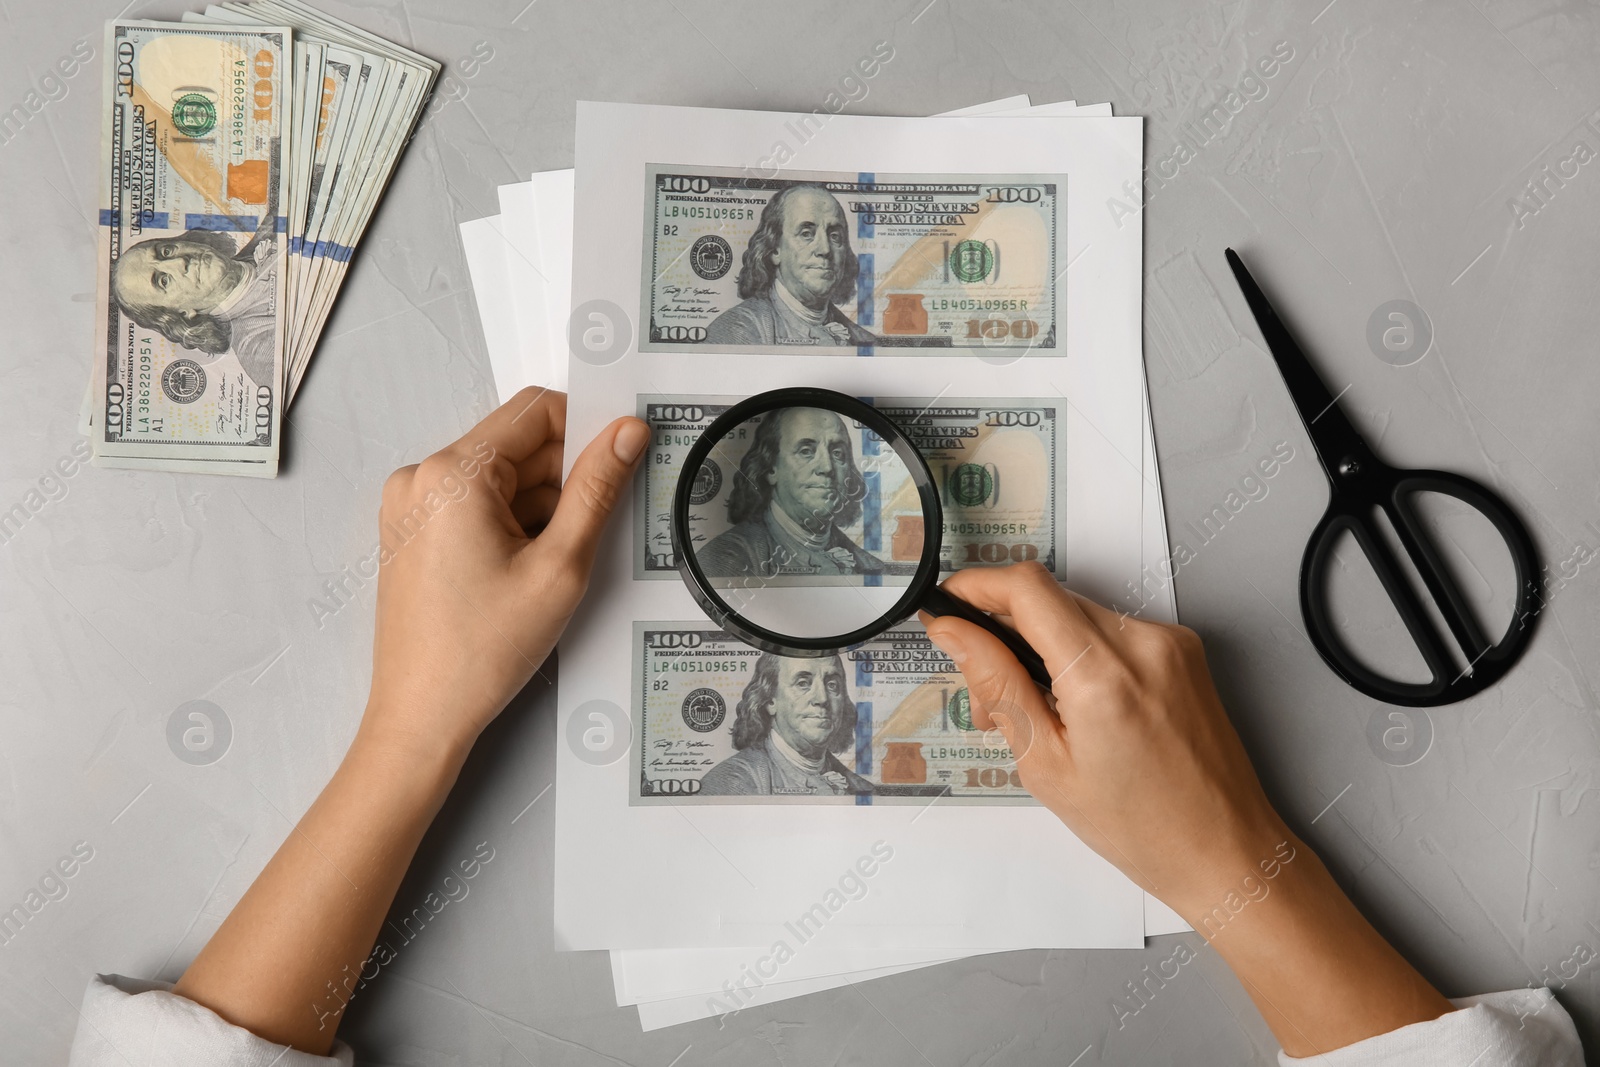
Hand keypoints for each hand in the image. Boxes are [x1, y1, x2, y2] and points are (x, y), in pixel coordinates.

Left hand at [363, 387, 648, 760]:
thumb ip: (597, 489)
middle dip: (562, 479)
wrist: (422, 715)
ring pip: (500, 478)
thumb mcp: (561, 566)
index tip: (619, 458)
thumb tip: (626, 433)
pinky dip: (510, 525)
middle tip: (588, 533)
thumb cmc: (482, 651)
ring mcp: (411, 505)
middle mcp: (422, 477)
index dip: (586, 427)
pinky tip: (524, 572)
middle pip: (517, 445)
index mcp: (453, 474)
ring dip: (538, 508)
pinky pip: (475, 504)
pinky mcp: (412, 531)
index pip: (535, 410)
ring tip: (549, 568)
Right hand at [924, 563, 1456, 1056]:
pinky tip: (1077, 706)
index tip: (948, 606)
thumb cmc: (1141, 828)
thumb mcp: (1046, 765)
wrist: (1226, 850)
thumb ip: (997, 686)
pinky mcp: (1183, 649)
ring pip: (1077, 612)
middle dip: (1004, 628)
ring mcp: (1170, 641)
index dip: (976, 587)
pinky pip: (1111, 629)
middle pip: (1049, 597)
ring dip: (1042, 643)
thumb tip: (954, 632)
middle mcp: (1143, 642)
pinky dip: (1080, 653)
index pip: (1026, 589)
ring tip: (1037, 712)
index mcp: (1103, 674)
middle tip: (988, 691)